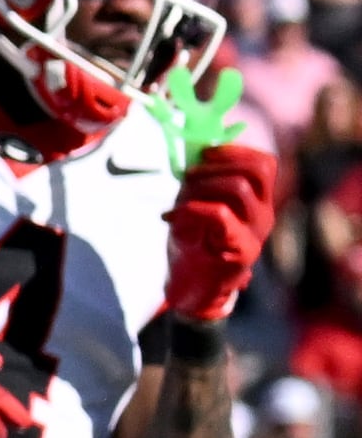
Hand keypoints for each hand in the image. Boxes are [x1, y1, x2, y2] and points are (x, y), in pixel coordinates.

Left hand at [161, 137, 273, 325]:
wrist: (192, 290)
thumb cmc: (194, 245)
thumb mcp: (195, 204)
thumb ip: (200, 180)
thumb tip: (192, 148)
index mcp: (257, 201)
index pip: (264, 163)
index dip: (233, 150)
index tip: (203, 153)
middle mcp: (263, 214)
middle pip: (258, 169)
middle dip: (216, 164)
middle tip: (187, 177)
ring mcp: (256, 233)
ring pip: (238, 188)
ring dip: (200, 186)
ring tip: (179, 201)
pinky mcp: (242, 251)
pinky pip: (221, 214)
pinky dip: (192, 208)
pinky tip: (173, 217)